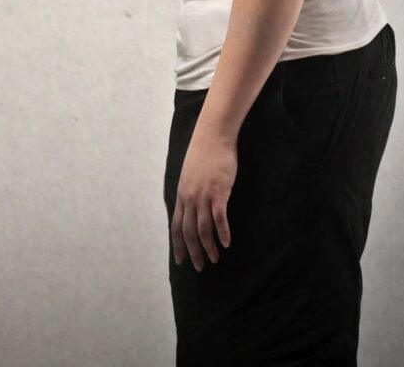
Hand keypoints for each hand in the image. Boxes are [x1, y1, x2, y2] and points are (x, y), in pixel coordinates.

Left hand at [171, 129, 236, 270]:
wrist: (212, 136)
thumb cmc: (204, 154)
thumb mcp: (190, 174)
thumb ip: (189, 190)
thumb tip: (190, 204)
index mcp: (182, 194)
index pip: (176, 226)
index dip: (178, 245)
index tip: (180, 261)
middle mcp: (190, 198)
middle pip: (188, 232)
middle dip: (193, 252)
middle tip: (200, 267)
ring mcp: (204, 195)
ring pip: (203, 229)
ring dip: (209, 247)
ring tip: (215, 259)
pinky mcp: (219, 192)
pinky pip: (219, 218)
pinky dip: (222, 233)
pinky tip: (227, 243)